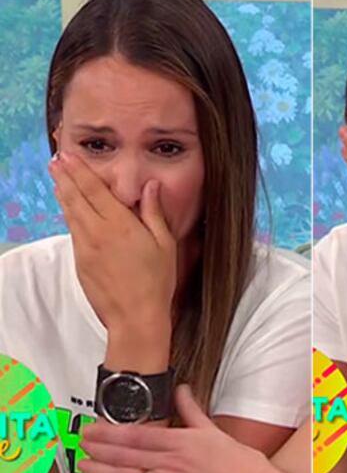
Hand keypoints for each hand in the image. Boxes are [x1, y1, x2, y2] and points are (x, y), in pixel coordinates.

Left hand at [48, 151, 175, 342]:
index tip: (68, 157)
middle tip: (56, 160)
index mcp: (119, 224)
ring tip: (57, 179)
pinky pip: (73, 231)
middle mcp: (97, 232)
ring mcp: (85, 247)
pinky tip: (69, 209)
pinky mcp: (80, 261)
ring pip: (70, 213)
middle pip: (75, 198)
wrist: (135, 315)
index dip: (79, 171)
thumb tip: (150, 186)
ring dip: (62, 193)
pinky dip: (68, 215)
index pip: (94, 190)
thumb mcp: (164, 243)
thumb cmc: (156, 281)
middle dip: (64, 177)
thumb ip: (153, 212)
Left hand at [80, 385, 306, 472]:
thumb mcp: (215, 431)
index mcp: (182, 443)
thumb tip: (182, 389)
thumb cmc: (242, 464)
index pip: (138, 435)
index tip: (93, 427)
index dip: (111, 431)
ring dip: (103, 471)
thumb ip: (193, 410)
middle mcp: (171, 464)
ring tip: (84, 464)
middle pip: (127, 455)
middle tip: (80, 442)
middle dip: (100, 448)